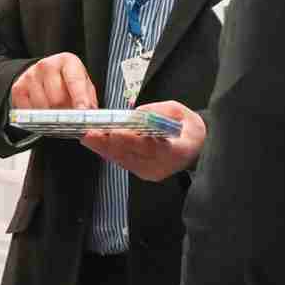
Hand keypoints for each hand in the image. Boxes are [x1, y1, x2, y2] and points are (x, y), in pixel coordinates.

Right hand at [9, 52, 99, 111]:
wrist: (44, 77)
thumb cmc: (68, 84)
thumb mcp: (84, 88)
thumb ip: (89, 104)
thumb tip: (93, 126)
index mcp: (68, 61)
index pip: (75, 81)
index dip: (80, 99)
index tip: (83, 112)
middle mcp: (47, 65)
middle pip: (57, 99)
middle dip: (65, 113)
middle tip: (70, 117)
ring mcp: (30, 76)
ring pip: (42, 108)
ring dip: (51, 117)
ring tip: (57, 112)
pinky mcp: (18, 88)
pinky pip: (29, 112)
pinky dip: (38, 117)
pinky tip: (43, 111)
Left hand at [86, 100, 202, 180]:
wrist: (197, 148)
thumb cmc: (188, 128)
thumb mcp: (179, 111)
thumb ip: (158, 111)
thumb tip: (136, 115)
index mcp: (177, 151)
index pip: (151, 147)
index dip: (131, 140)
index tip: (114, 132)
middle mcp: (163, 166)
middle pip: (131, 155)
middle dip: (107, 144)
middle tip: (90, 133)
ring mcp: (152, 172)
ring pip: (124, 160)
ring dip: (104, 148)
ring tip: (88, 137)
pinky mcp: (144, 173)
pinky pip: (123, 162)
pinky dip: (109, 152)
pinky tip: (97, 143)